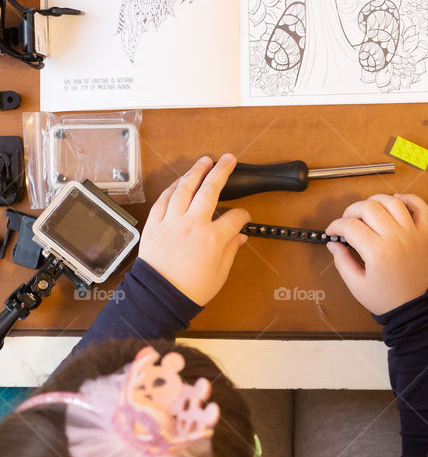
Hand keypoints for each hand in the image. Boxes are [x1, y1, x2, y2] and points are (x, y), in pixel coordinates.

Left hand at [138, 155, 249, 305]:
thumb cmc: (190, 289)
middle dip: (221, 172)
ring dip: (195, 172)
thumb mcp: (219, 273)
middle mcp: (192, 225)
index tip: (243, 216)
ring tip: (204, 161)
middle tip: (228, 159)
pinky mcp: (154, 225)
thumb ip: (230, 250)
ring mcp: (171, 222)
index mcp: (213, 239)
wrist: (159, 297)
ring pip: (184, 189)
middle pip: (210, 190)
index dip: (242, 215)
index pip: (234, 217)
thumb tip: (239, 236)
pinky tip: (179, 182)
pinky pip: (163, 200)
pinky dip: (172, 189)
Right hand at [326, 194, 427, 314]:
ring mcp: (412, 234)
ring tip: (368, 210)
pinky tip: (397, 201)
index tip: (332, 231)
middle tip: (347, 222)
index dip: (336, 225)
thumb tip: (333, 243)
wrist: (417, 309)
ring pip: (393, 202)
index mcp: (377, 252)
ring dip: (377, 200)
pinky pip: (422, 208)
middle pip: (369, 207)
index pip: (350, 225)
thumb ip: (342, 261)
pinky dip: (411, 199)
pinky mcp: (425, 235)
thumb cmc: (387, 300)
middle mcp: (396, 238)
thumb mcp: (357, 286)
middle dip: (352, 210)